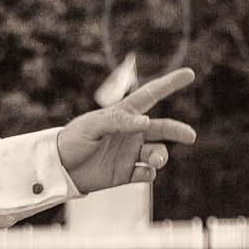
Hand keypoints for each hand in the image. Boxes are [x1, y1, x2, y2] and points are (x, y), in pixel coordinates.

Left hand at [57, 68, 198, 194]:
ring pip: (158, 152)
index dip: (170, 83)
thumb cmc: (72, 140)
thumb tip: (146, 122)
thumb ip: (118, 121)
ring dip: (160, 156)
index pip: (151, 95)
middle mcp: (132, 133)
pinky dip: (148, 174)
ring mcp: (131, 153)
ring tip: (154, 161)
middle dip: (178, 131)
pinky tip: (141, 173)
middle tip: (190, 136)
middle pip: (163, 128)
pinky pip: (147, 173)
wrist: (58, 169)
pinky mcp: (127, 173)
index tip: (190, 74)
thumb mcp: (91, 125)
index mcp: (124, 115)